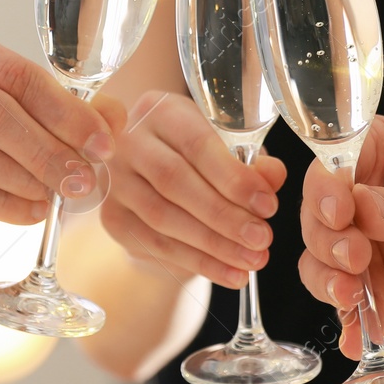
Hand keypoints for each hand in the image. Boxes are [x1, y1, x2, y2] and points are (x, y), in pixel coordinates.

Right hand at [99, 91, 284, 286]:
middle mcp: (129, 140)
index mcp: (162, 111)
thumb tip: (272, 177)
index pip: (197, 144)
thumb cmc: (200, 156)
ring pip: (163, 217)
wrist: (155, 177)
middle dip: (224, 215)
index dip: (233, 177)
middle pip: (174, 181)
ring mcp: (114, 180)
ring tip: (251, 260)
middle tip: (261, 238)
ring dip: (213, 245)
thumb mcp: (229, 149)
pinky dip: (198, 262)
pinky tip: (230, 272)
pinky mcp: (112, 217)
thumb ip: (253, 161)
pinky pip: (155, 244)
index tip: (267, 205)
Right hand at [296, 116, 383, 357]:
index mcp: (381, 156)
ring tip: (351, 293)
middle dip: (325, 239)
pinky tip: (356, 334)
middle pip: (316, 218)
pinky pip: (350, 313)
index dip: (326, 187)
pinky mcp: (382, 299)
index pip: (333, 164)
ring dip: (326, 280)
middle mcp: (364, 205)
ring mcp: (369, 254)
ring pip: (320, 265)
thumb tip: (361, 209)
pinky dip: (348, 326)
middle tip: (354, 254)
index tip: (340, 210)